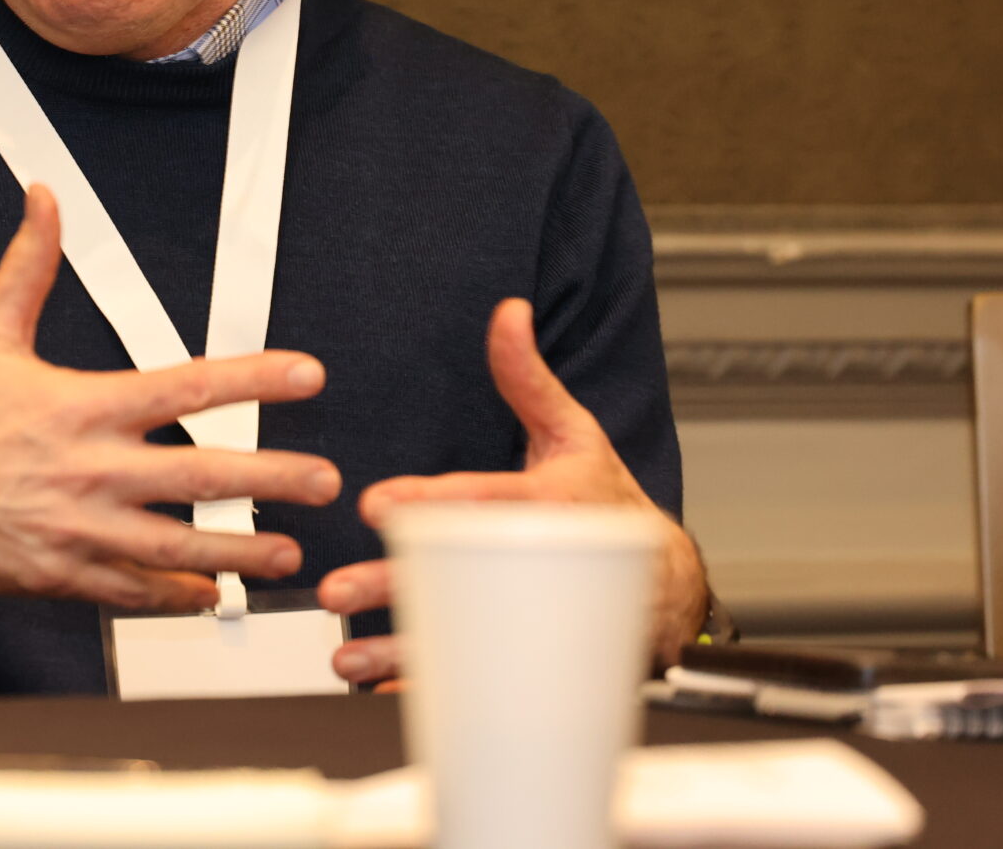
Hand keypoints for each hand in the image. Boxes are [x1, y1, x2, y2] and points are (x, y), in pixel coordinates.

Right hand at [0, 185, 342, 648]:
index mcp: (79, 405)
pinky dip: (174, 595)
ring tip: (290, 554)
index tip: (309, 375)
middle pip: (201, 474)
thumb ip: (27, 267)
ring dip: (240, 550)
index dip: (256, 378)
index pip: (188, 384)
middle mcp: (87, 469)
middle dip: (272, 478)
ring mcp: (75, 529)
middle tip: (327, 481)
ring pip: (177, 545)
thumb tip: (43, 198)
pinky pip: (130, 591)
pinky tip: (211, 594)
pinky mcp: (56, 576)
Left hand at [317, 297, 708, 687]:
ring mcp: (535, 618)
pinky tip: (379, 691)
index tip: (377, 506)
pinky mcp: (532, 655)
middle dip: (395, 588)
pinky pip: (477, 680)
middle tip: (337, 591)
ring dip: (399, 653)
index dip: (430, 502)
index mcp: (550, 505)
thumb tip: (505, 311)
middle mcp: (540, 565)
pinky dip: (431, 691)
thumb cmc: (608, 500)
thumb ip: (528, 376)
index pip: (482, 501)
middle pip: (457, 579)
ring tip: (345, 658)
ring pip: (460, 642)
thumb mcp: (575, 431)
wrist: (666, 584)